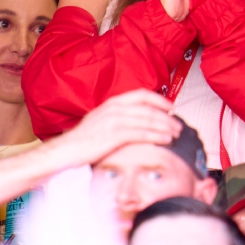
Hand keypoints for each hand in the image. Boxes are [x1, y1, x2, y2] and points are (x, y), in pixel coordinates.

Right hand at [53, 89, 179, 166]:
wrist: (66, 150)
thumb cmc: (82, 139)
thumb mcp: (99, 121)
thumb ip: (116, 117)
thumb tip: (133, 121)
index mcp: (111, 103)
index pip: (141, 95)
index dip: (159, 100)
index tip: (170, 107)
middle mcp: (114, 109)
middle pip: (148, 108)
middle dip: (167, 117)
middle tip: (178, 125)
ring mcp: (114, 121)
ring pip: (148, 120)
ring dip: (165, 126)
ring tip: (176, 133)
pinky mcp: (114, 135)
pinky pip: (142, 133)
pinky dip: (156, 136)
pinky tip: (166, 140)